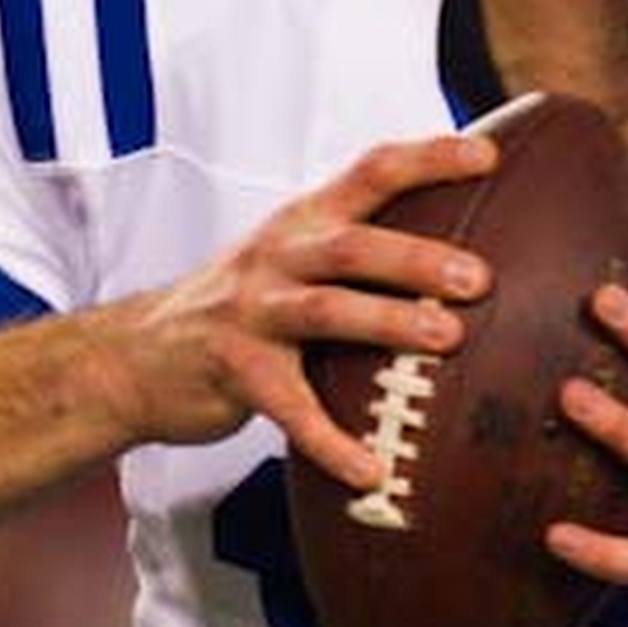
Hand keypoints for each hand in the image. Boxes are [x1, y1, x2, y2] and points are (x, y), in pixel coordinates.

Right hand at [98, 134, 499, 486]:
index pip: (370, 172)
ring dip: (388, 322)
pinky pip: (291, 409)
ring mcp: (252, 313)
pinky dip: (332, 442)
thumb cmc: (244, 306)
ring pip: (325, 311)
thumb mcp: (294, 257)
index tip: (489, 155)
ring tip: (448, 339)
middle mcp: (278, 256)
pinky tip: (373, 471)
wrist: (138, 356)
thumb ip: (361, 246)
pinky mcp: (235, 373)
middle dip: (416, 258)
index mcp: (304, 222)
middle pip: (351, 246)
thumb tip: (467, 249)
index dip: (427, 159)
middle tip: (478, 279)